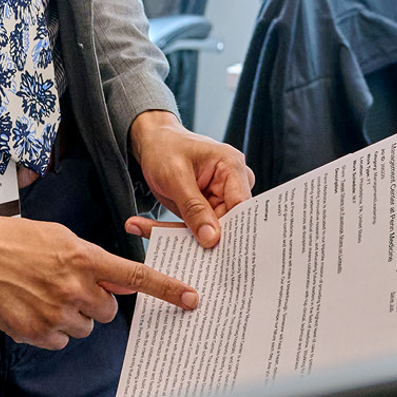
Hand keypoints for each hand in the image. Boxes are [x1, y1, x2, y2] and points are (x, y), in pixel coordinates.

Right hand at [0, 211, 199, 349]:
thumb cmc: (19, 239)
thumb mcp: (62, 236)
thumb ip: (92, 258)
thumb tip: (115, 277)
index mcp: (83, 258)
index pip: (133, 277)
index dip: (165, 289)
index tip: (190, 298)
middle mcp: (73, 288)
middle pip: (108, 310)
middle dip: (95, 301)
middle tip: (70, 284)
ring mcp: (54, 312)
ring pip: (84, 327)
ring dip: (72, 315)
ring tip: (45, 292)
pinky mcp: (35, 331)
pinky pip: (60, 340)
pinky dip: (50, 328)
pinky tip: (33, 305)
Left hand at [125, 111, 253, 247]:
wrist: (154, 142)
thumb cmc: (165, 148)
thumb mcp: (175, 177)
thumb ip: (194, 208)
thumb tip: (212, 238)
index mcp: (232, 167)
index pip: (242, 207)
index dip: (233, 232)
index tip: (216, 252)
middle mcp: (234, 183)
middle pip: (230, 222)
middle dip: (206, 239)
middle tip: (185, 255)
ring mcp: (223, 196)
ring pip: (214, 229)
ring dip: (189, 237)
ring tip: (158, 237)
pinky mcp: (210, 207)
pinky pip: (201, 227)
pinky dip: (181, 232)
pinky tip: (157, 232)